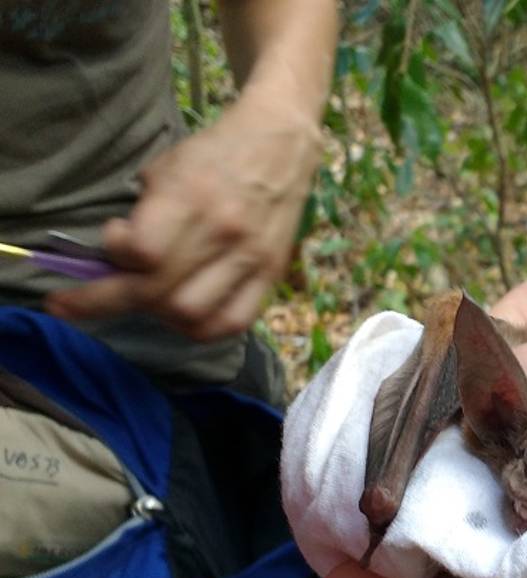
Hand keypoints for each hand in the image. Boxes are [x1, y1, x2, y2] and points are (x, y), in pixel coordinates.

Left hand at [46, 95, 321, 339]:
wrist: (281, 143)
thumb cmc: (214, 152)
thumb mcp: (166, 167)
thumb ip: (144, 216)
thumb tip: (119, 259)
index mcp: (191, 196)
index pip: (142, 253)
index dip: (115, 255)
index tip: (113, 240)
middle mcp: (223, 232)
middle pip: (159, 293)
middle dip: (110, 299)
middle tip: (88, 297)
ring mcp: (251, 258)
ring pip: (192, 316)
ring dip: (159, 314)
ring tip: (150, 297)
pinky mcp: (271, 275)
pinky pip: (232, 323)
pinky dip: (201, 328)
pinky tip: (185, 313)